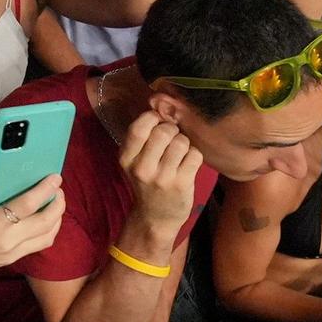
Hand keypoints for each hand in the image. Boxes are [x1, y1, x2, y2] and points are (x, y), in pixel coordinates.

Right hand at [0, 177, 66, 285]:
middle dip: (58, 203)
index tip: (55, 178)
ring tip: (55, 204)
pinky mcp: (12, 260)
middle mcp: (6, 238)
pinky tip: (46, 220)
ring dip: (57, 218)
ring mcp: (11, 252)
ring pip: (47, 236)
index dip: (45, 189)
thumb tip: (7, 176)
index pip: (28, 204)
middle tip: (58, 190)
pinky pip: (39, 245)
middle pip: (45, 222)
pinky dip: (48, 231)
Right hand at [115, 110, 202, 236]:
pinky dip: (195, 155)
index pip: (139, 127)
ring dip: (185, 143)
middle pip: (163, 131)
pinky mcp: (181, 184)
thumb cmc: (146, 183)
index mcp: (126, 158)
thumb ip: (143, 137)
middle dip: (172, 130)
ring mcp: (162, 178)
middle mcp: (142, 168)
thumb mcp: (135, 162)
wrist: (155, 219)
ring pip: (182, 142)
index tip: (158, 123)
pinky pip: (195, 155)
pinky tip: (188, 163)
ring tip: (180, 153)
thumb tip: (161, 103)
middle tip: (172, 139)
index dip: (153, 118)